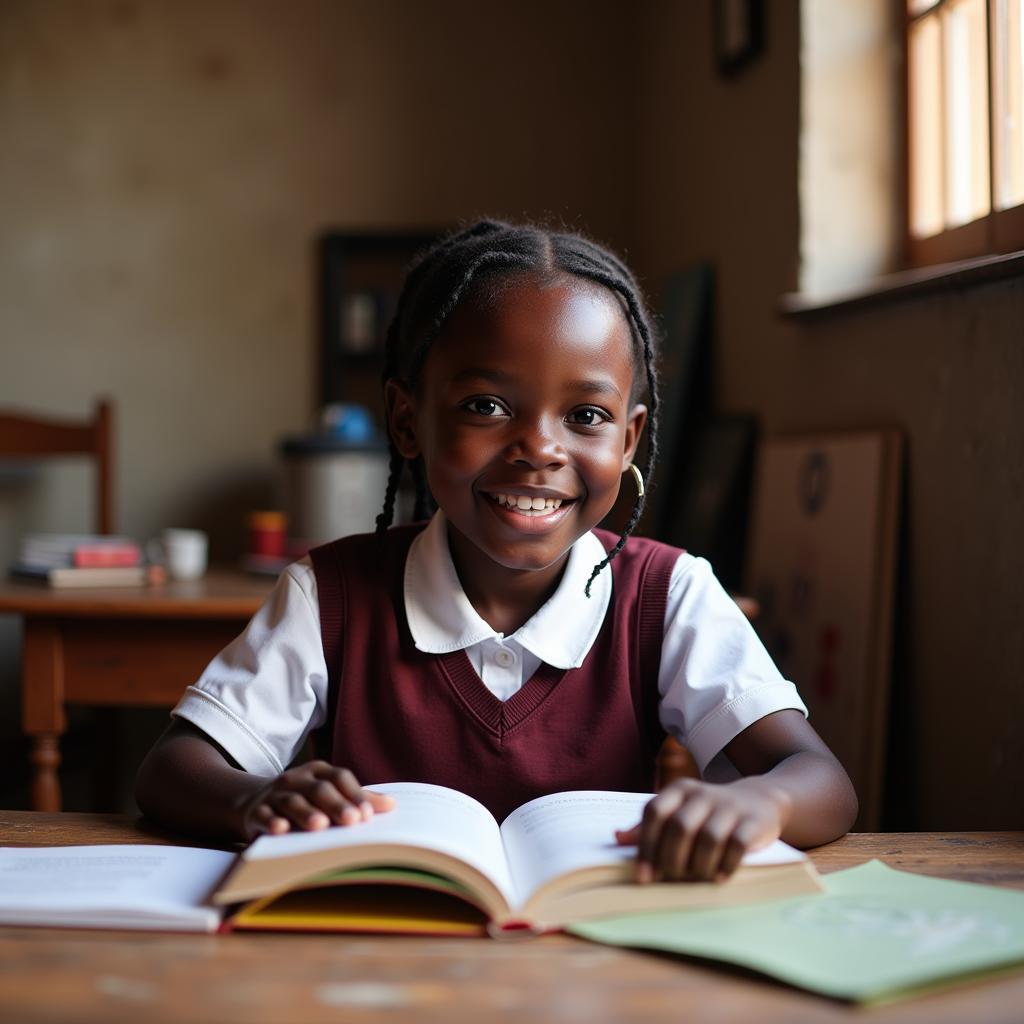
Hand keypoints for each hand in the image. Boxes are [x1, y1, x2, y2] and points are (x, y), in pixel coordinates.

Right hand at [240, 761, 394, 839]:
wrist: (254, 801)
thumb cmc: (304, 800)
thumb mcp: (329, 794)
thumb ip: (358, 799)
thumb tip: (392, 805)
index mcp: (318, 771)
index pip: (340, 778)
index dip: (355, 794)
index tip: (368, 814)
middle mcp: (297, 778)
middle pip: (319, 789)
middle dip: (337, 805)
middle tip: (352, 821)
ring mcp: (275, 793)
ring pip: (292, 801)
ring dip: (306, 813)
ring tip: (320, 825)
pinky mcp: (256, 811)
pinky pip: (264, 815)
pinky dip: (271, 821)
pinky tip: (281, 830)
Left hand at [614, 777, 791, 882]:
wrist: (758, 800)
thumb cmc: (708, 813)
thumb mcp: (678, 810)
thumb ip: (650, 825)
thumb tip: (617, 838)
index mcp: (678, 789)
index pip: (654, 812)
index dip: (646, 846)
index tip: (643, 876)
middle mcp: (702, 794)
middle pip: (679, 826)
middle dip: (671, 858)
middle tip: (671, 878)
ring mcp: (729, 806)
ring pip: (708, 838)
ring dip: (699, 865)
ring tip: (698, 878)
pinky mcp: (752, 821)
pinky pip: (737, 845)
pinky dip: (726, 865)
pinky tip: (719, 878)